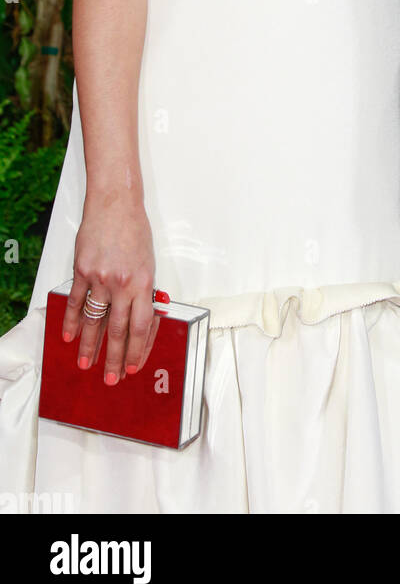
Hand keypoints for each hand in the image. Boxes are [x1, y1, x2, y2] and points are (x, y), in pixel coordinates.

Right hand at [63, 196, 159, 385]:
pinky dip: (71, 322)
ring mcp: (100, 278)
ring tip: (86, 365)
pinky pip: (75, 302)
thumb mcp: (148, 263)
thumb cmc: (135, 230)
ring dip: (89, 347)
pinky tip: (68, 336)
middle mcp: (122, 284)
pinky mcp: (81, 271)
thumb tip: (142, 317)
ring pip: (94, 321)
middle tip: (111, 378)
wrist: (115, 204)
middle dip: (114, 359)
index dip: (138, 350)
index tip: (134, 366)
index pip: (142, 326)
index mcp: (144, 283)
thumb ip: (143, 291)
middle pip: (118, 331)